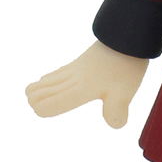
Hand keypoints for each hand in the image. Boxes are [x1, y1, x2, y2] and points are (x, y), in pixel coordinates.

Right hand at [26, 40, 148, 128]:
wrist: (126, 35)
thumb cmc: (125, 65)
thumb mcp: (124, 92)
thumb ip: (116, 111)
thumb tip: (115, 125)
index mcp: (79, 90)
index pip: (48, 103)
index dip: (42, 110)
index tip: (44, 112)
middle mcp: (72, 80)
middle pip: (38, 91)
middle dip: (35, 101)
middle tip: (39, 107)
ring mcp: (74, 70)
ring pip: (44, 81)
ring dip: (38, 91)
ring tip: (39, 99)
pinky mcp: (79, 64)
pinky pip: (55, 75)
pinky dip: (47, 83)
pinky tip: (51, 85)